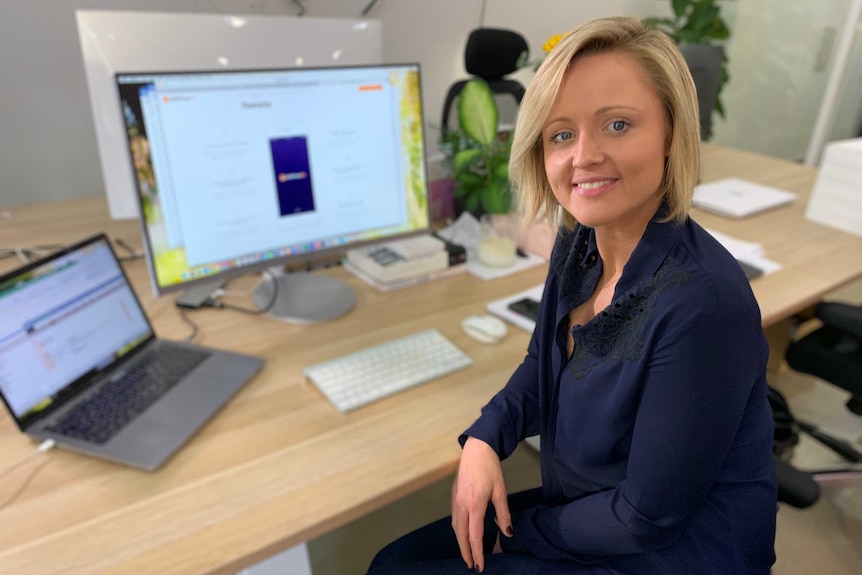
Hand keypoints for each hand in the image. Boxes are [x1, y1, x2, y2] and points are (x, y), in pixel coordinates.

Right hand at [451, 437, 511, 571]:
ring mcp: (455, 500)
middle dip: (465, 552)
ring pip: (456, 527)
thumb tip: (508, 532)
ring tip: (468, 553)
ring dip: (460, 542)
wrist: (477, 449)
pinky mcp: (454, 495)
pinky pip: (455, 518)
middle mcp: (461, 504)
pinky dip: (458, 530)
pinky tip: (464, 533)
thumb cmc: (490, 468)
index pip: (474, 535)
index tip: (479, 566)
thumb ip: (503, 513)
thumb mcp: (501, 491)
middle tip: (471, 565)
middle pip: (461, 534)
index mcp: (474, 504)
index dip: (477, 552)